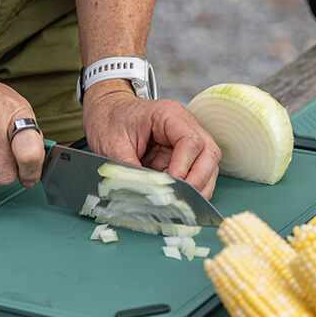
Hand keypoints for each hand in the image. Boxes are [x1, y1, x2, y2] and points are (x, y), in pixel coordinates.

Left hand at [81, 85, 221, 197]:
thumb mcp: (112, 144)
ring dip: (198, 187)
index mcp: (169, 115)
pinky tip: (178, 199)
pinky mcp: (182, 157)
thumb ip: (128, 168)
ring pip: (208, 166)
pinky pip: (196, 174)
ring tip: (181, 203)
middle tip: (182, 198)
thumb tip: (142, 193)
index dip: (184, 166)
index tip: (172, 183)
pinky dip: (191, 189)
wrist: (107, 113)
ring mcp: (187, 142)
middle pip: (209, 153)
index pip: (190, 141)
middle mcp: (185, 126)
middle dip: (199, 179)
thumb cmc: (110, 121)